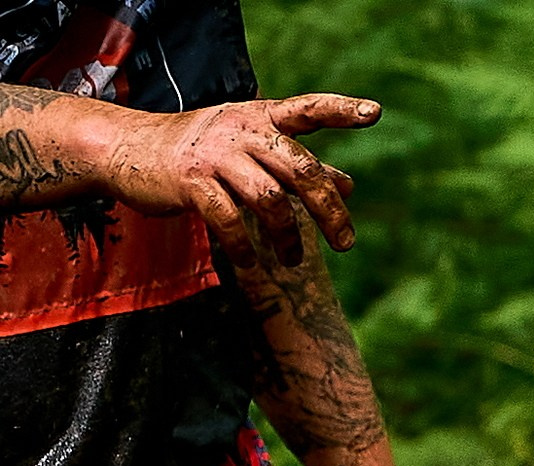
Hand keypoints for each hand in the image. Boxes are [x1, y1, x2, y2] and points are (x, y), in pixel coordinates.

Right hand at [100, 94, 379, 265]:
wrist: (131, 148)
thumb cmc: (204, 153)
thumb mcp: (254, 152)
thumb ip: (301, 167)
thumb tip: (350, 185)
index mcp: (261, 117)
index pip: (307, 110)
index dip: (340, 110)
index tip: (374, 113)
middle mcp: (242, 129)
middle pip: (301, 168)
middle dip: (329, 211)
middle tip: (347, 245)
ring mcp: (216, 154)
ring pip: (270, 200)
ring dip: (288, 238)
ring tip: (291, 260)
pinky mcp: (191, 181)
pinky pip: (229, 221)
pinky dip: (244, 248)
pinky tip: (250, 261)